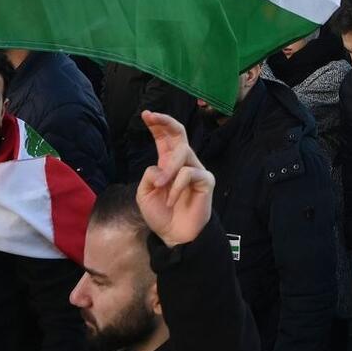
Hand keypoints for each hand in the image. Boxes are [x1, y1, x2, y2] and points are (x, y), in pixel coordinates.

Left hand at [137, 111, 215, 247]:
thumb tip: (161, 166)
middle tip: (151, 116)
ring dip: (167, 170)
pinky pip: (188, 173)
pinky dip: (176, 187)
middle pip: (179, 133)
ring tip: (160, 187)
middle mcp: (184, 162)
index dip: (157, 125)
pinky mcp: (206, 180)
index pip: (165, 138)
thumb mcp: (145, 193)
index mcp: (168, 163)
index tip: (146, 114)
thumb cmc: (161, 214)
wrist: (175, 236)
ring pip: (182, 154)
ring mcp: (196, 169)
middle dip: (165, 122)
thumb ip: (150, 174)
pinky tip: (172, 200)